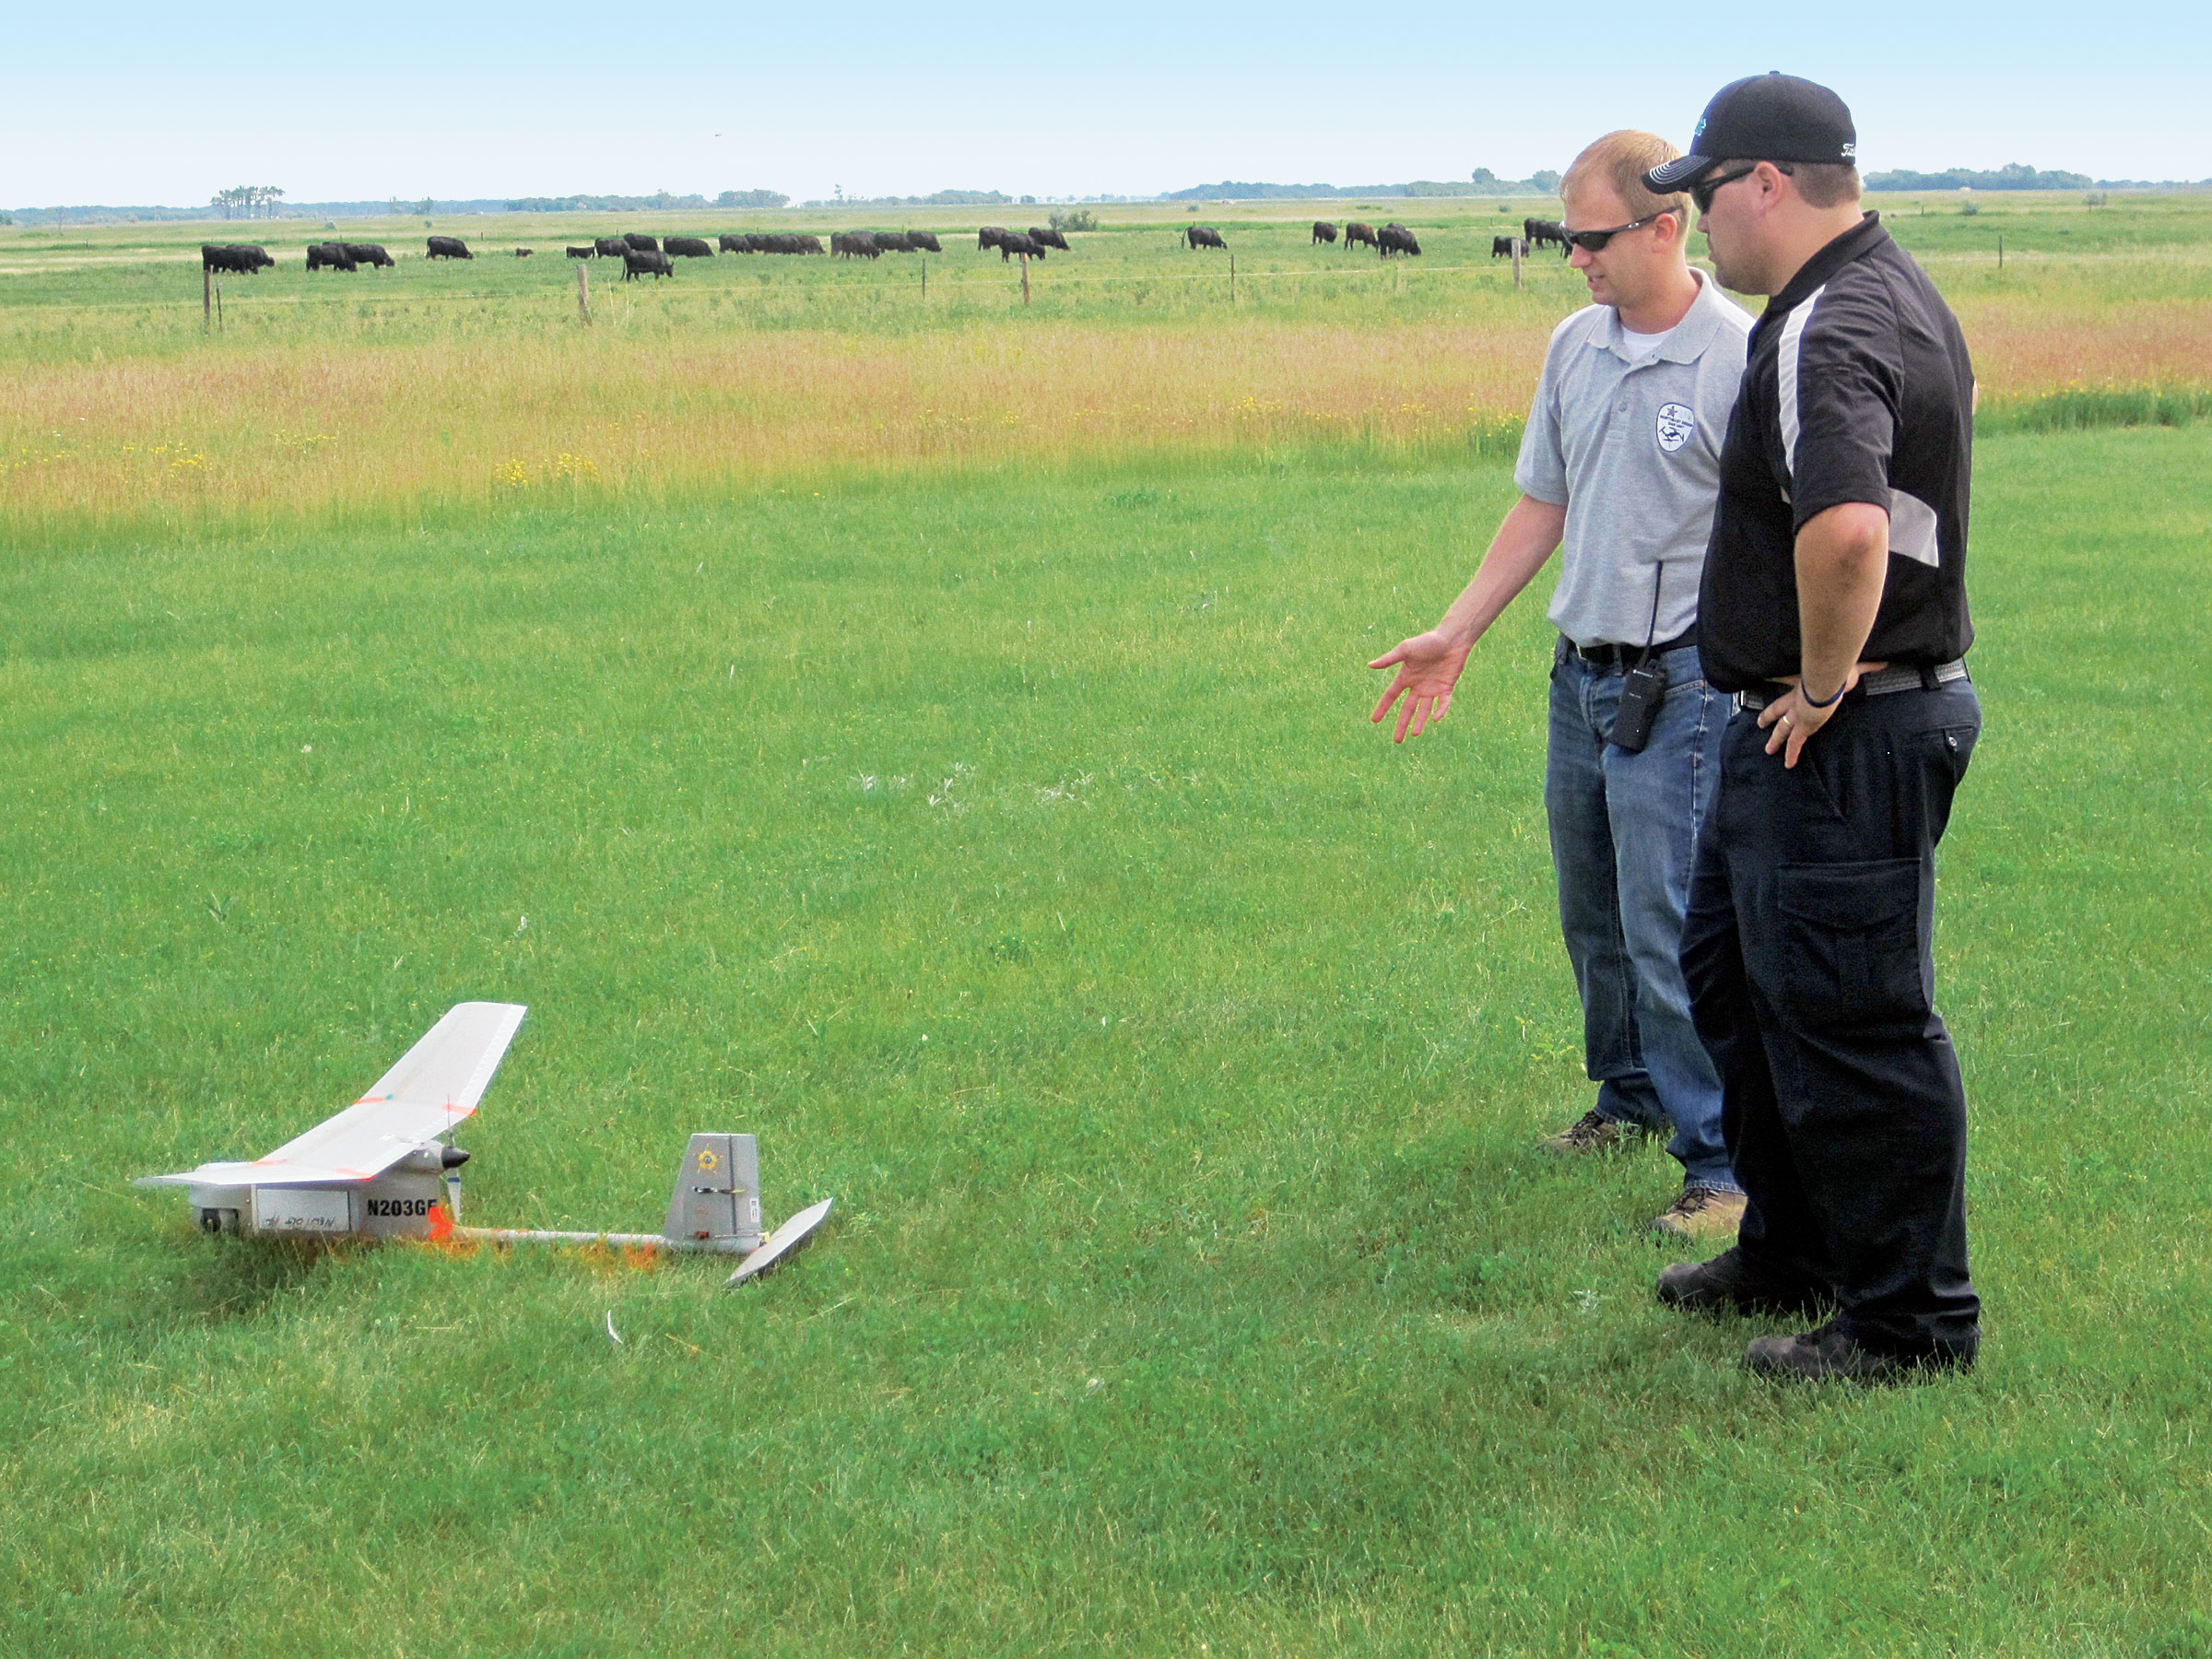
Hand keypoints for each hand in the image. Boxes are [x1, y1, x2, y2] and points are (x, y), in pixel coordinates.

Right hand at [1368, 630, 1472, 742]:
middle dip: (1402, 724)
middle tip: (1397, 740)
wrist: (1451, 639)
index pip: (1391, 696)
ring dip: (1420, 722)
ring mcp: (1432, 688)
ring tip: (1414, 734)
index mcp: (1406, 677)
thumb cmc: (1428, 641)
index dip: (1382, 708)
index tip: (1374, 720)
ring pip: (1424, 710)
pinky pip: (1443, 703)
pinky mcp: (1446, 688)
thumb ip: (1389, 659)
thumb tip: (1370, 665)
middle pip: (1407, 709)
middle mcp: (1418, 686)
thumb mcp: (1406, 650)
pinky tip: (1436, 719)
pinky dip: (1440, 710)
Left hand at [1758, 661, 1885, 767]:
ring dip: (1775, 740)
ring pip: (1782, 729)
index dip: (1781, 685)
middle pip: (1778, 709)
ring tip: (1769, 749)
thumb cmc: (1838, 669)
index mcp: (1804, 683)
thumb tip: (1884, 662)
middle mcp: (1797, 699)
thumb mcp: (1850, 665)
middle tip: (1760, 724)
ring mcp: (1797, 714)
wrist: (1829, 679)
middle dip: (1769, 717)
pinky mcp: (1802, 727)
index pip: (1789, 684)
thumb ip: (1867, 665)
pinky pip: (1794, 743)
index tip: (1772, 688)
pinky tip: (1788, 765)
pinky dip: (1791, 753)